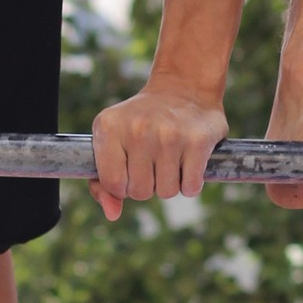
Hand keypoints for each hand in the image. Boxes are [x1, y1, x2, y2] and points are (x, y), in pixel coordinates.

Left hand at [90, 83, 227, 220]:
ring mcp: (169, 134)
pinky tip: (188, 161)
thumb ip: (104, 183)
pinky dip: (190, 182)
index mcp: (109, 127)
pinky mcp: (197, 141)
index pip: (113, 184)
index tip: (130, 170)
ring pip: (167, 192)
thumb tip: (113, 214)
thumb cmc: (141, 122)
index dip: (124, 185)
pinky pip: (190, 188)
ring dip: (170, 183)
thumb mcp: (112, 141)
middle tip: (153, 160)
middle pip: (141, 192)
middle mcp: (138, 129)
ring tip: (170, 158)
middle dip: (148, 184)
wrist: (183, 88)